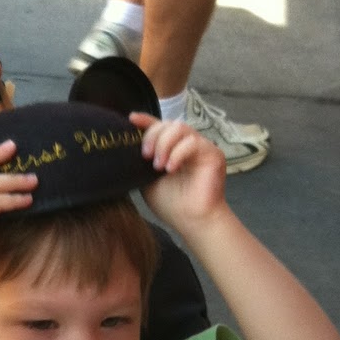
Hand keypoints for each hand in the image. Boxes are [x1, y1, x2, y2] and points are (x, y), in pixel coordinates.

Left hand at [131, 113, 227, 234]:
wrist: (191, 220)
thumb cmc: (171, 203)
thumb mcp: (147, 179)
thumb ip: (141, 161)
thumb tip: (127, 146)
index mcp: (171, 148)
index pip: (159, 127)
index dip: (145, 120)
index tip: (131, 118)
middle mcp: (186, 144)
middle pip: (167, 124)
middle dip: (152, 136)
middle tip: (146, 156)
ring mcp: (201, 147)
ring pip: (179, 128)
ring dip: (164, 144)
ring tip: (158, 166)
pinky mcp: (213, 153)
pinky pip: (193, 142)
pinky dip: (178, 153)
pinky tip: (171, 169)